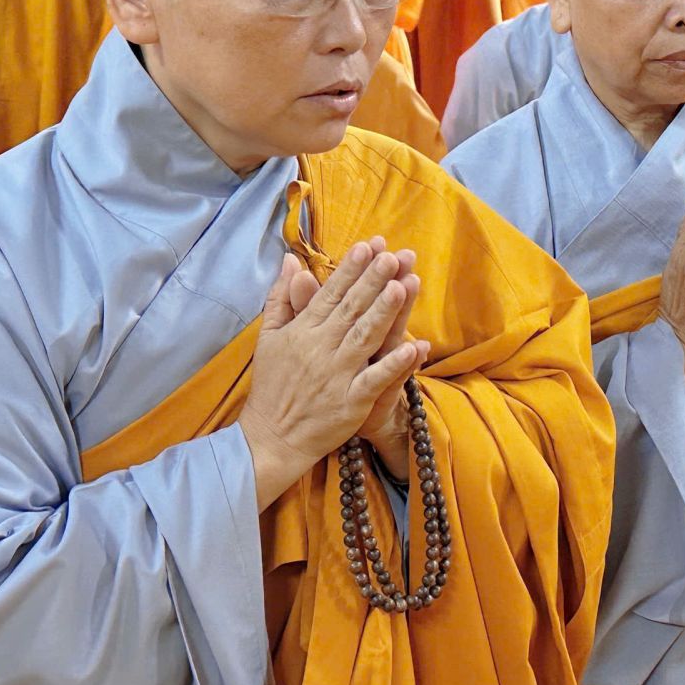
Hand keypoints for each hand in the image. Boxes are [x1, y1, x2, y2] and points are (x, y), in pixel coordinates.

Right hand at [237, 244, 431, 510]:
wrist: (270, 438)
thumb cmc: (273, 386)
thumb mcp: (269, 338)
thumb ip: (282, 297)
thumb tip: (291, 261)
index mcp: (302, 331)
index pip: (330, 294)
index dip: (350, 269)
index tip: (368, 246)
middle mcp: (320, 349)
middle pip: (352, 309)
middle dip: (373, 281)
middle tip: (393, 256)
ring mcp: (338, 375)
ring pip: (365, 337)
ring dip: (385, 311)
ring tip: (403, 286)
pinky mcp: (352, 402)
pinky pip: (376, 379)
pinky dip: (395, 364)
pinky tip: (415, 346)